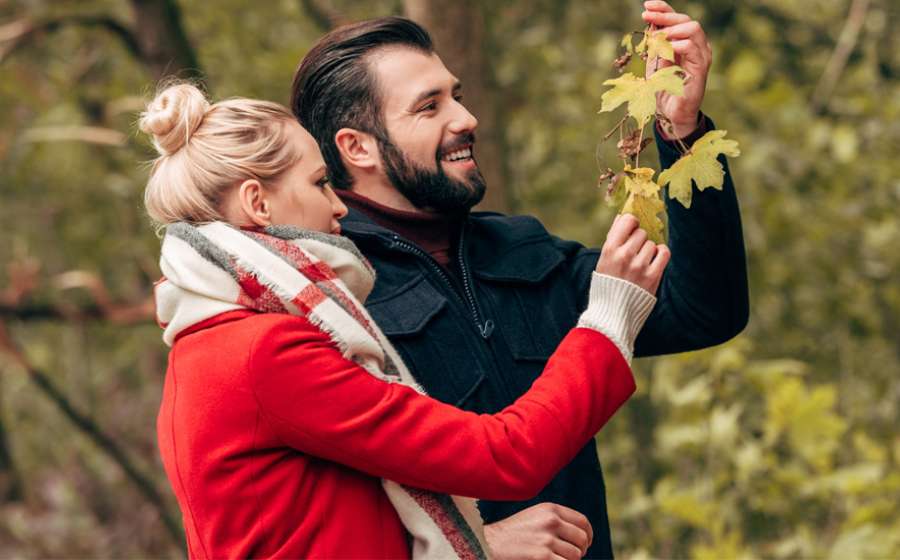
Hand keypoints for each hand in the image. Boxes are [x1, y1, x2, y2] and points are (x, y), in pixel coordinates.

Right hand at [483, 503, 592, 559]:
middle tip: (567, 556)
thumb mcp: (535, 517)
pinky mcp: (543, 557)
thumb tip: (583, 536)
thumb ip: (556, 520)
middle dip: (579, 551)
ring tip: (552, 559)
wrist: (488, 544)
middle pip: (582, 540)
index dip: (588, 535)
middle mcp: (551, 521)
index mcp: (550, 509)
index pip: (582, 522)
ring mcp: (547, 539)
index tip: (585, 544)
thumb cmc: (512, 534)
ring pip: (575, 556)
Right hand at [596, 214, 669, 294]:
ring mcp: (639, 266)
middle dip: (639, 240)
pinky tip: (654, 260)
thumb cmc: (607, 284)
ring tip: (641, 261)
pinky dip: (661, 253)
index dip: (632, 222)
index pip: (627, 220)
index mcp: (609, 249)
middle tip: (635, 251)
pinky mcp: (653, 276)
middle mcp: (624, 255)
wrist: (613, 313)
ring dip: (649, 250)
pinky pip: (664, 252)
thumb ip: (613, 238)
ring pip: (652, 244)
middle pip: (641, 233)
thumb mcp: (603, 260)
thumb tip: (622, 217)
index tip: (632, 228)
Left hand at [642, 0, 711, 138]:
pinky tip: (664, 49)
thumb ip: (655, 43)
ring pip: (693, 28)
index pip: (678, 18)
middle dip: (664, 16)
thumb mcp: (655, 61)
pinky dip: (676, 44)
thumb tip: (650, 21)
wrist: (669, 114)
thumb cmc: (662, 88)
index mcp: (685, 42)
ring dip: (671, 30)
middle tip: (646, 16)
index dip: (663, 9)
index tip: (646, 6)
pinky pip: (692, 47)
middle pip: (686, 20)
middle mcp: (697, 46)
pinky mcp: (701, 68)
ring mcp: (701, 56)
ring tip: (655, 38)